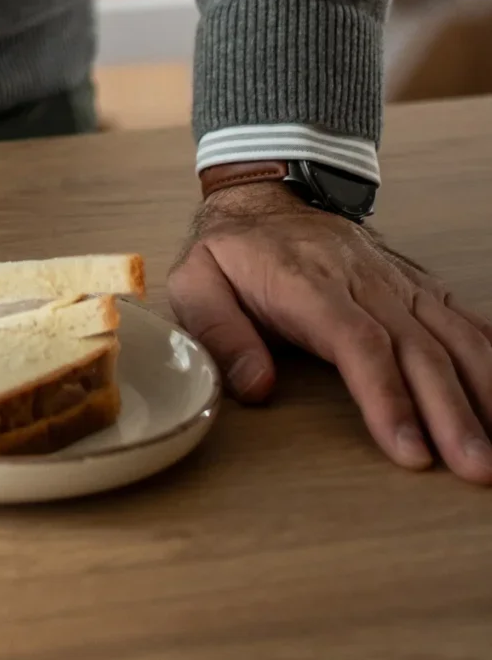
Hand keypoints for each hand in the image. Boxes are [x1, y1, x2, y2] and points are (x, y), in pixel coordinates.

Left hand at [169, 183, 491, 482]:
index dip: (388, 397)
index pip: (358, 343)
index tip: (412, 452)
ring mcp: (396, 282)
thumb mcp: (196, 281)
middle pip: (418, 349)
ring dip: (484, 390)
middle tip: (476, 468)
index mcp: (308, 283)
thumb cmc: (233, 251)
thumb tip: (257, 387)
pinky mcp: (417, 285)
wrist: (268, 191)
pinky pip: (463, 318)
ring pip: (452, 335)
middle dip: (452, 413)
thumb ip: (220, 333)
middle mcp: (363, 281)